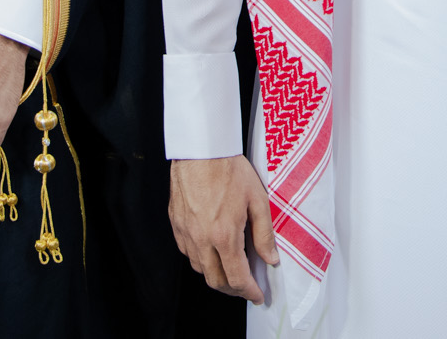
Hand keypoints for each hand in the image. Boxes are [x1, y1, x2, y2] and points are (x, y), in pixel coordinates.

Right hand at [170, 155, 277, 302]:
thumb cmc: (229, 170)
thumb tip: (270, 259)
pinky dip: (201, 260)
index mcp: (224, 236)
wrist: (201, 150)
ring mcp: (186, 233)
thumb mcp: (258, 200)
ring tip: (230, 271)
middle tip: (246, 288)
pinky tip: (211, 252)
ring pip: (199, 269)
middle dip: (233, 290)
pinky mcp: (176, 224)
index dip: (249, 292)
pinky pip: (187, 252)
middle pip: (215, 280)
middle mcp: (202, 240)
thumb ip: (264, 234)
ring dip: (216, 276)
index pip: (237, 277)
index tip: (258, 296)